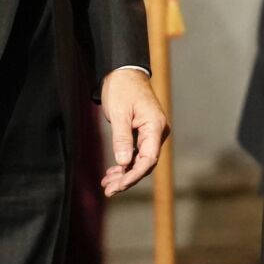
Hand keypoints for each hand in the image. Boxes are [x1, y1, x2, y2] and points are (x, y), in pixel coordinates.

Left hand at [99, 67, 169, 196]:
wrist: (123, 72)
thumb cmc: (122, 89)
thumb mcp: (119, 114)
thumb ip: (122, 139)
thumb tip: (125, 163)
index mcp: (155, 126)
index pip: (148, 159)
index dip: (133, 175)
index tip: (118, 186)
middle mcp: (157, 132)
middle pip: (145, 163)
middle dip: (127, 179)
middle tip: (108, 190)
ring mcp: (151, 133)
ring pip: (140, 160)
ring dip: (124, 173)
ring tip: (106, 184)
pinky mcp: (143, 132)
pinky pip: (136, 153)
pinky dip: (124, 163)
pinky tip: (112, 172)